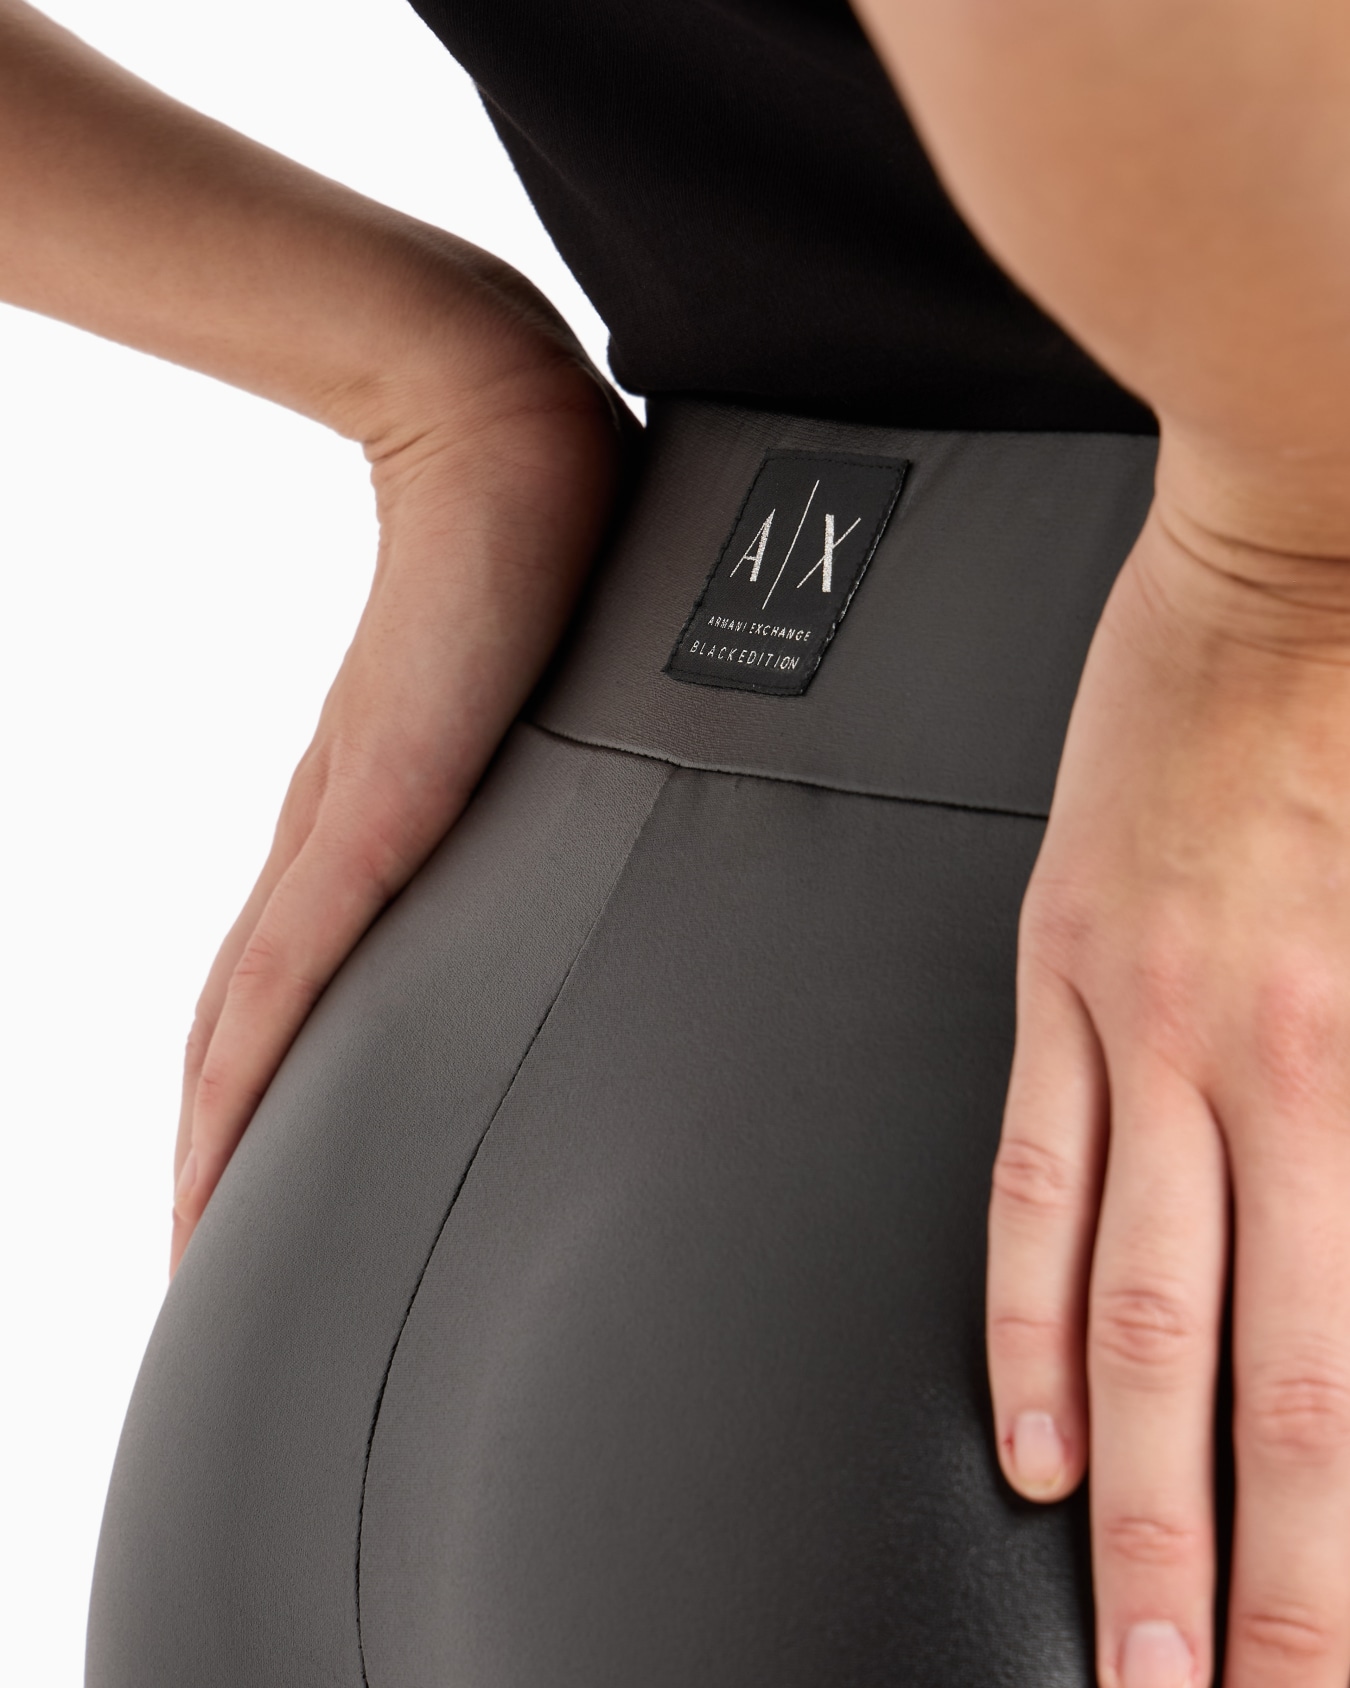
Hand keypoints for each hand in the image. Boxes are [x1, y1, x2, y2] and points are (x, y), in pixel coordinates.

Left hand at [169, 346, 624, 1272]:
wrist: (501, 424)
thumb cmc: (541, 546)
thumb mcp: (562, 698)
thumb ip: (572, 771)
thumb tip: (630, 804)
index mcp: (370, 823)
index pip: (298, 986)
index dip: (264, 1095)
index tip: (263, 1190)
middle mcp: (333, 839)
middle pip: (249, 1024)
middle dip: (226, 1149)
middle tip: (207, 1259)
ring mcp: (344, 825)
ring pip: (245, 1017)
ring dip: (216, 1136)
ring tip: (195, 1241)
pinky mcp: (371, 804)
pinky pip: (289, 967)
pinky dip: (246, 1071)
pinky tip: (215, 1153)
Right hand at [988, 481, 1349, 1686]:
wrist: (1296, 546)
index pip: (1344, 1368)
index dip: (1333, 1542)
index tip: (1315, 1657)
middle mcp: (1245, 1062)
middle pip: (1231, 1370)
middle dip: (1224, 1567)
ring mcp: (1135, 1022)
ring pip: (1120, 1300)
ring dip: (1116, 1482)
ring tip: (1108, 1614)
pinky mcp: (1062, 972)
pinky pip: (1032, 1172)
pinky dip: (1027, 1314)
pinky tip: (1032, 1414)